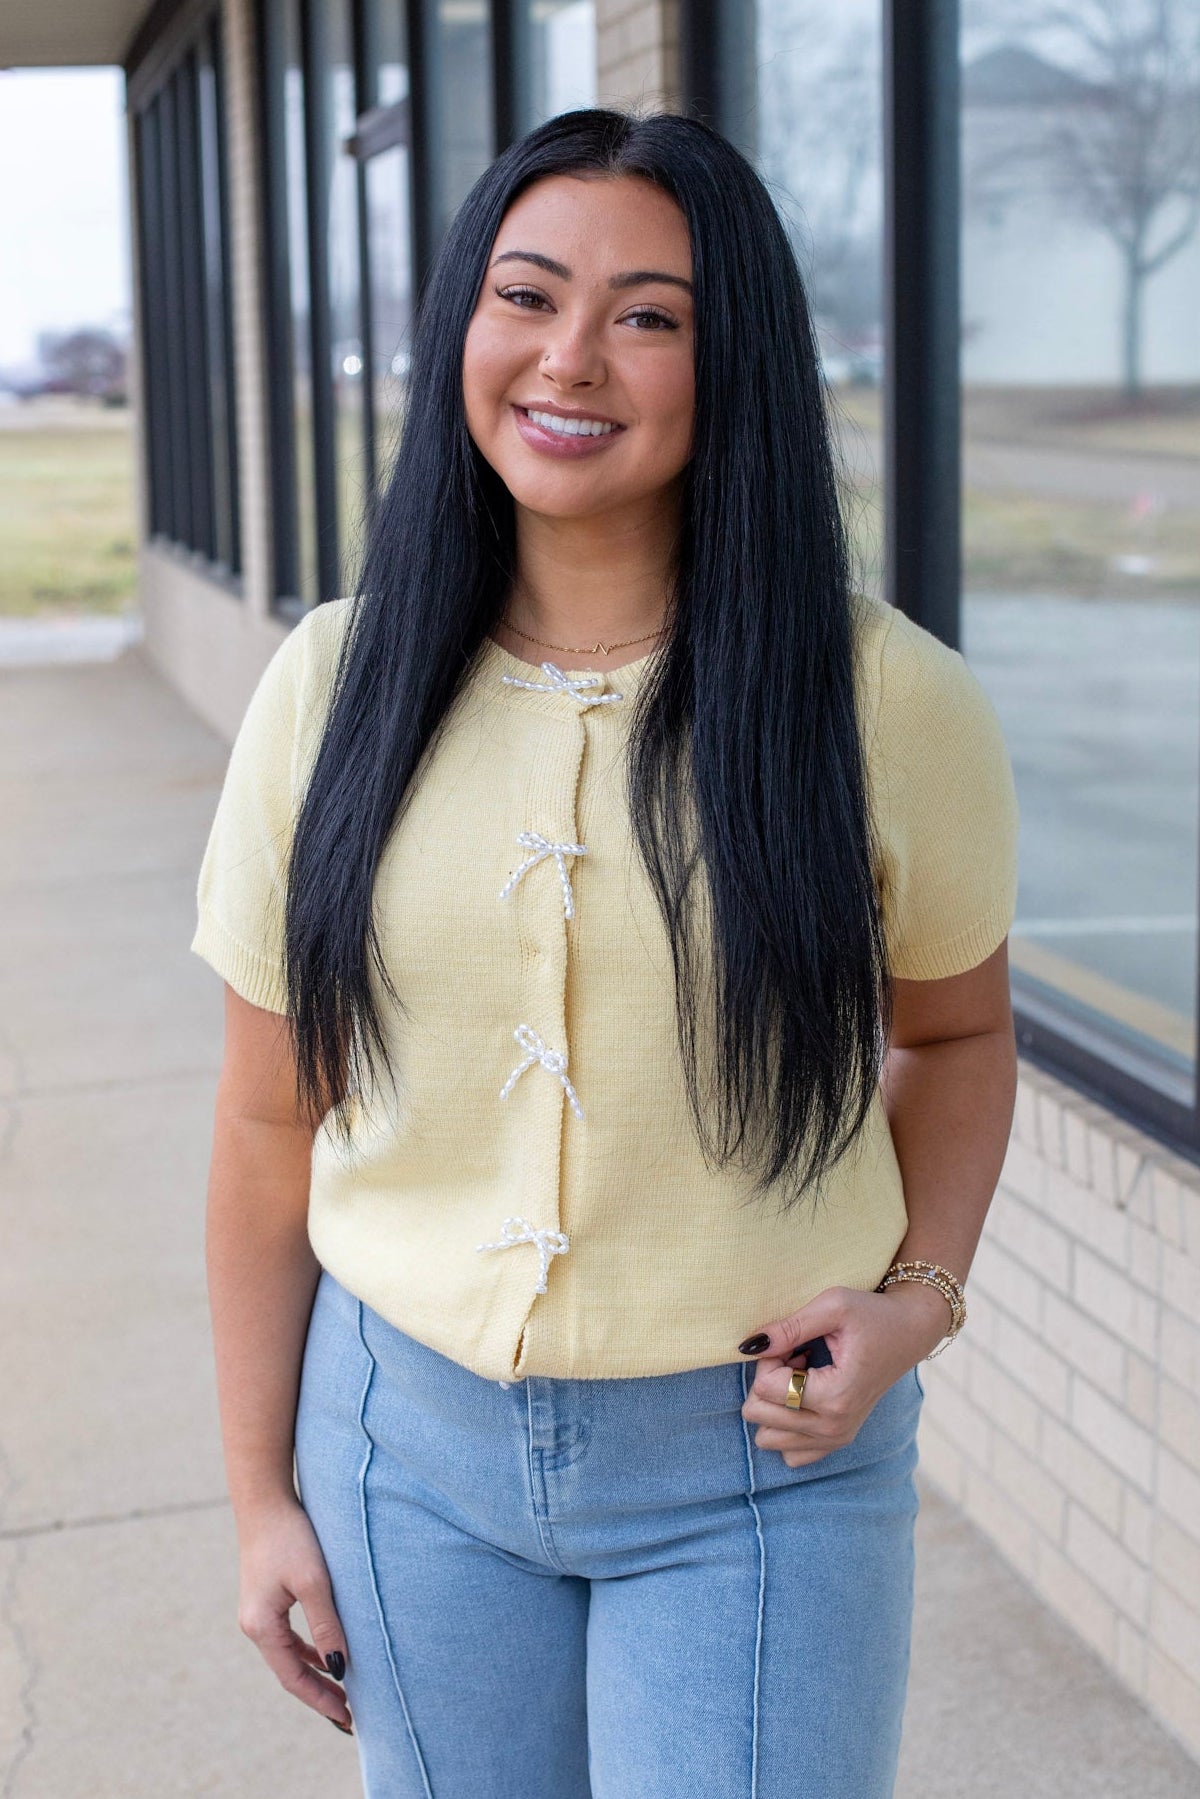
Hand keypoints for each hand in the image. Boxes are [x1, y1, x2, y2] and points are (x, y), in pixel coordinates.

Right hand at [236, 1494, 353, 1731]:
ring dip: (314, 1673)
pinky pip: (288, 1637)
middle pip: (289, 1671)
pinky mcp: (266, 1599)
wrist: (265, 1501)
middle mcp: (254, 1625)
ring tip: (342, 1691)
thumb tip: (340, 1668)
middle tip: (349, 1716)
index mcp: (261, 1626)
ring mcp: (258, 1613)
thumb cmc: (291, 1537)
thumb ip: (327, 1625)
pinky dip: (308, 1651)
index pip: (293, 1678)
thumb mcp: (314, 1582)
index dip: (320, 1700)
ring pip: (289, 1656)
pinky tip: (327, 1655)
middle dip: (318, 1693)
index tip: (347, 1719)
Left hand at [739, 1282, 946, 1466]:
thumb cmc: (872, 1315)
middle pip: (760, 1415)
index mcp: (834, 1397)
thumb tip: (748, 1347)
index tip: (795, 1343)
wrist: (909, 1332)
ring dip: (776, 1403)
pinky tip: (806, 1396)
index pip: (764, 1388)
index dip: (770, 1357)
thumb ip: (788, 1327)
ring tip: (802, 1376)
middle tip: (797, 1357)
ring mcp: (836, 1440)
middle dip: (769, 1379)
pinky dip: (786, 1425)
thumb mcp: (832, 1306)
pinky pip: (789, 1454)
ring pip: (767, 1438)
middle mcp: (834, 1428)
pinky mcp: (836, 1442)